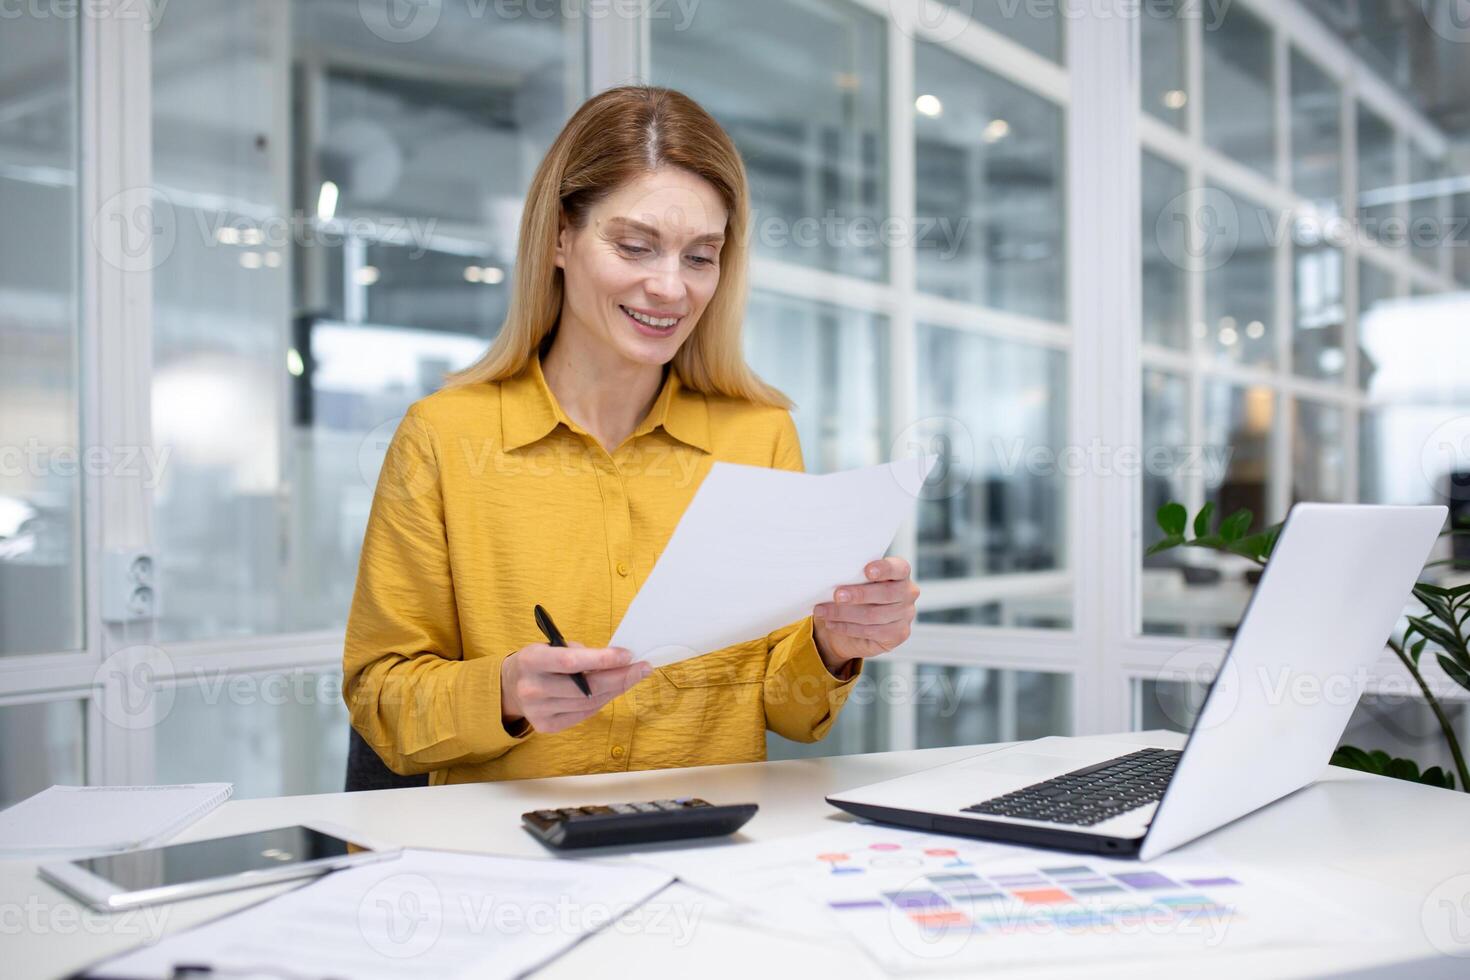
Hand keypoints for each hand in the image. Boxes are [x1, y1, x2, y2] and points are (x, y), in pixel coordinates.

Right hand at [501, 642, 652, 733]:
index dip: (602, 659)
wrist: (511, 687)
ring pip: (589, 703)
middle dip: (619, 677)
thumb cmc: (539, 661)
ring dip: (615, 689)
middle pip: (586, 688)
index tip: (627, 655)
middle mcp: (533, 689)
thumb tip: (618, 660)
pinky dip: (601, 701)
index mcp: (532, 661)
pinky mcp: (546, 726)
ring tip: (632, 677)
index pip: (572, 661)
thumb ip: (580, 653)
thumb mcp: (551, 646)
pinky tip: (612, 690)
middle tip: (642, 668)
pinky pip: (583, 714)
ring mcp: (538, 711)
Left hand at [812, 557, 918, 674]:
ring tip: (824, 611)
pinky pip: (871, 631)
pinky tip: (832, 623)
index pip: (899, 568)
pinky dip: (847, 627)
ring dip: (844, 613)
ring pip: (874, 615)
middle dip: (858, 594)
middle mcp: (907, 592)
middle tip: (837, 595)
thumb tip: (832, 575)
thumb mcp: (852, 581)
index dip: (884, 569)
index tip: (867, 571)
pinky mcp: (898, 634)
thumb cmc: (853, 596)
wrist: (852, 624)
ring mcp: (906, 614)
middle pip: (886, 593)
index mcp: (900, 573)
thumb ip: (851, 576)